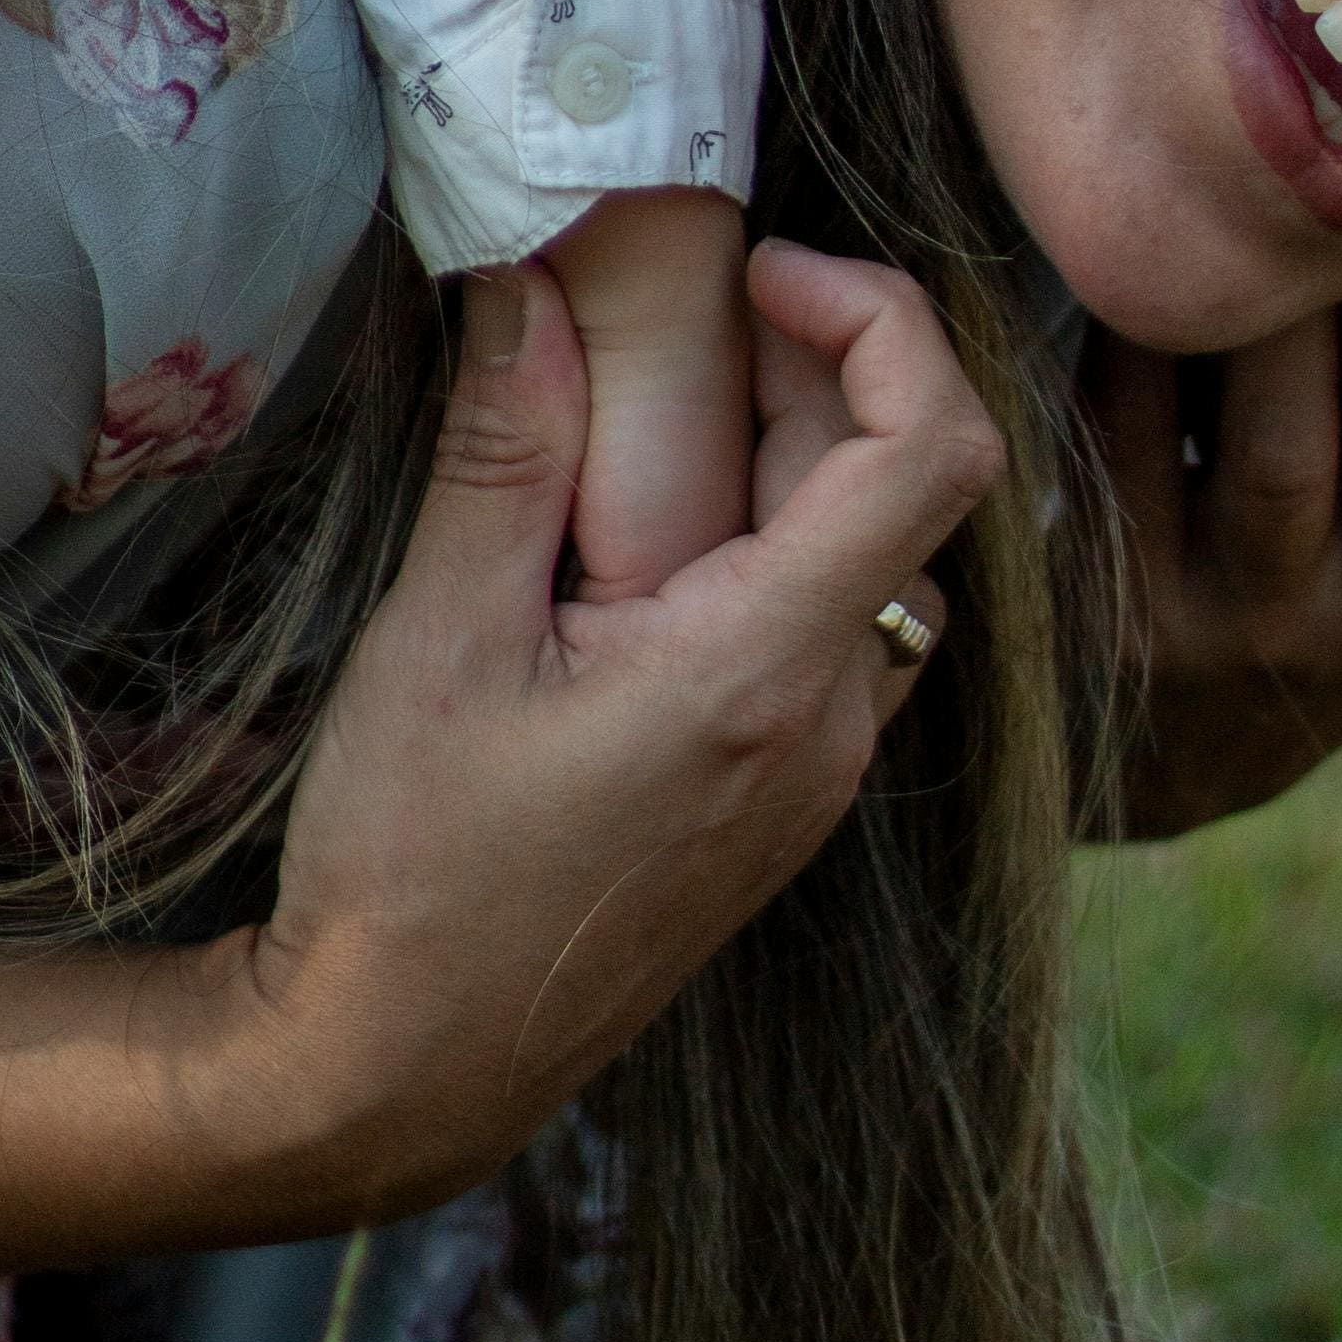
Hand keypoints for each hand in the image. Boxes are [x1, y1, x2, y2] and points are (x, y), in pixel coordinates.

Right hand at [239, 243, 990, 1214]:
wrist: (405, 1068)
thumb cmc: (409, 870)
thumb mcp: (436, 639)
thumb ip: (504, 452)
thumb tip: (527, 283)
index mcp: (765, 672)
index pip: (935, 451)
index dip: (884, 321)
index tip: (763, 273)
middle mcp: (830, 724)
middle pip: (905, 487)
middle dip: (812, 367)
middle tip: (673, 319)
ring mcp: (819, 774)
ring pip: (874, 558)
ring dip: (796, 456)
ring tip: (654, 416)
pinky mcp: (783, 803)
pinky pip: (833, 630)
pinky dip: (777, 543)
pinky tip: (648, 536)